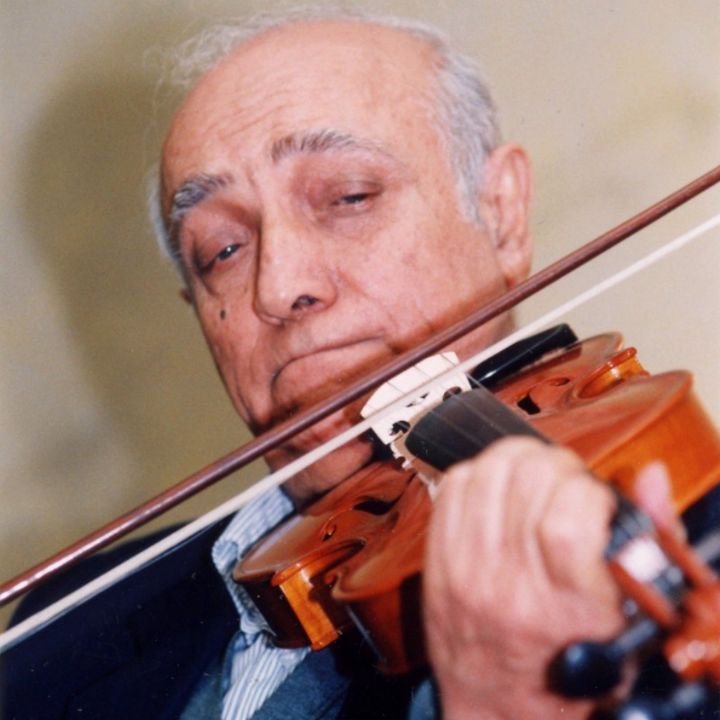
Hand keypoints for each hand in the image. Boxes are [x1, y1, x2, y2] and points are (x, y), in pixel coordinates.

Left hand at [423, 437, 624, 718]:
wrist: (497, 705)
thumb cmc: (569, 666)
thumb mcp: (627, 621)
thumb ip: (647, 543)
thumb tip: (649, 477)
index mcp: (566, 607)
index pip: (566, 520)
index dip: (588, 493)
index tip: (596, 503)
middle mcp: (510, 585)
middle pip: (527, 478)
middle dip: (558, 466)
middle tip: (567, 487)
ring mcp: (466, 568)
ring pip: (489, 469)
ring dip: (521, 461)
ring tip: (535, 484)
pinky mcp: (438, 557)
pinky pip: (454, 483)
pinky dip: (481, 473)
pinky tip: (499, 493)